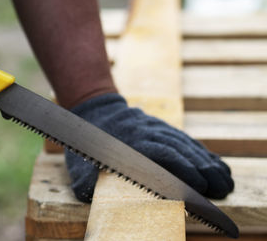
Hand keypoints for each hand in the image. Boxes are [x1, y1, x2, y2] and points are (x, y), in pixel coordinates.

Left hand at [65, 93, 233, 202]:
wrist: (95, 109)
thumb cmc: (87, 142)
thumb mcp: (79, 160)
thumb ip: (84, 180)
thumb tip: (88, 196)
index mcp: (129, 143)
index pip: (161, 154)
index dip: (181, 168)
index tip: (198, 185)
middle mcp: (147, 133)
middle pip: (179, 149)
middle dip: (202, 169)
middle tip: (221, 188)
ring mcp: (155, 128)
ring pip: (186, 144)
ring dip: (207, 161)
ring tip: (225, 179)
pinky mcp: (161, 128)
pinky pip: (184, 139)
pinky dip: (201, 151)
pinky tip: (215, 163)